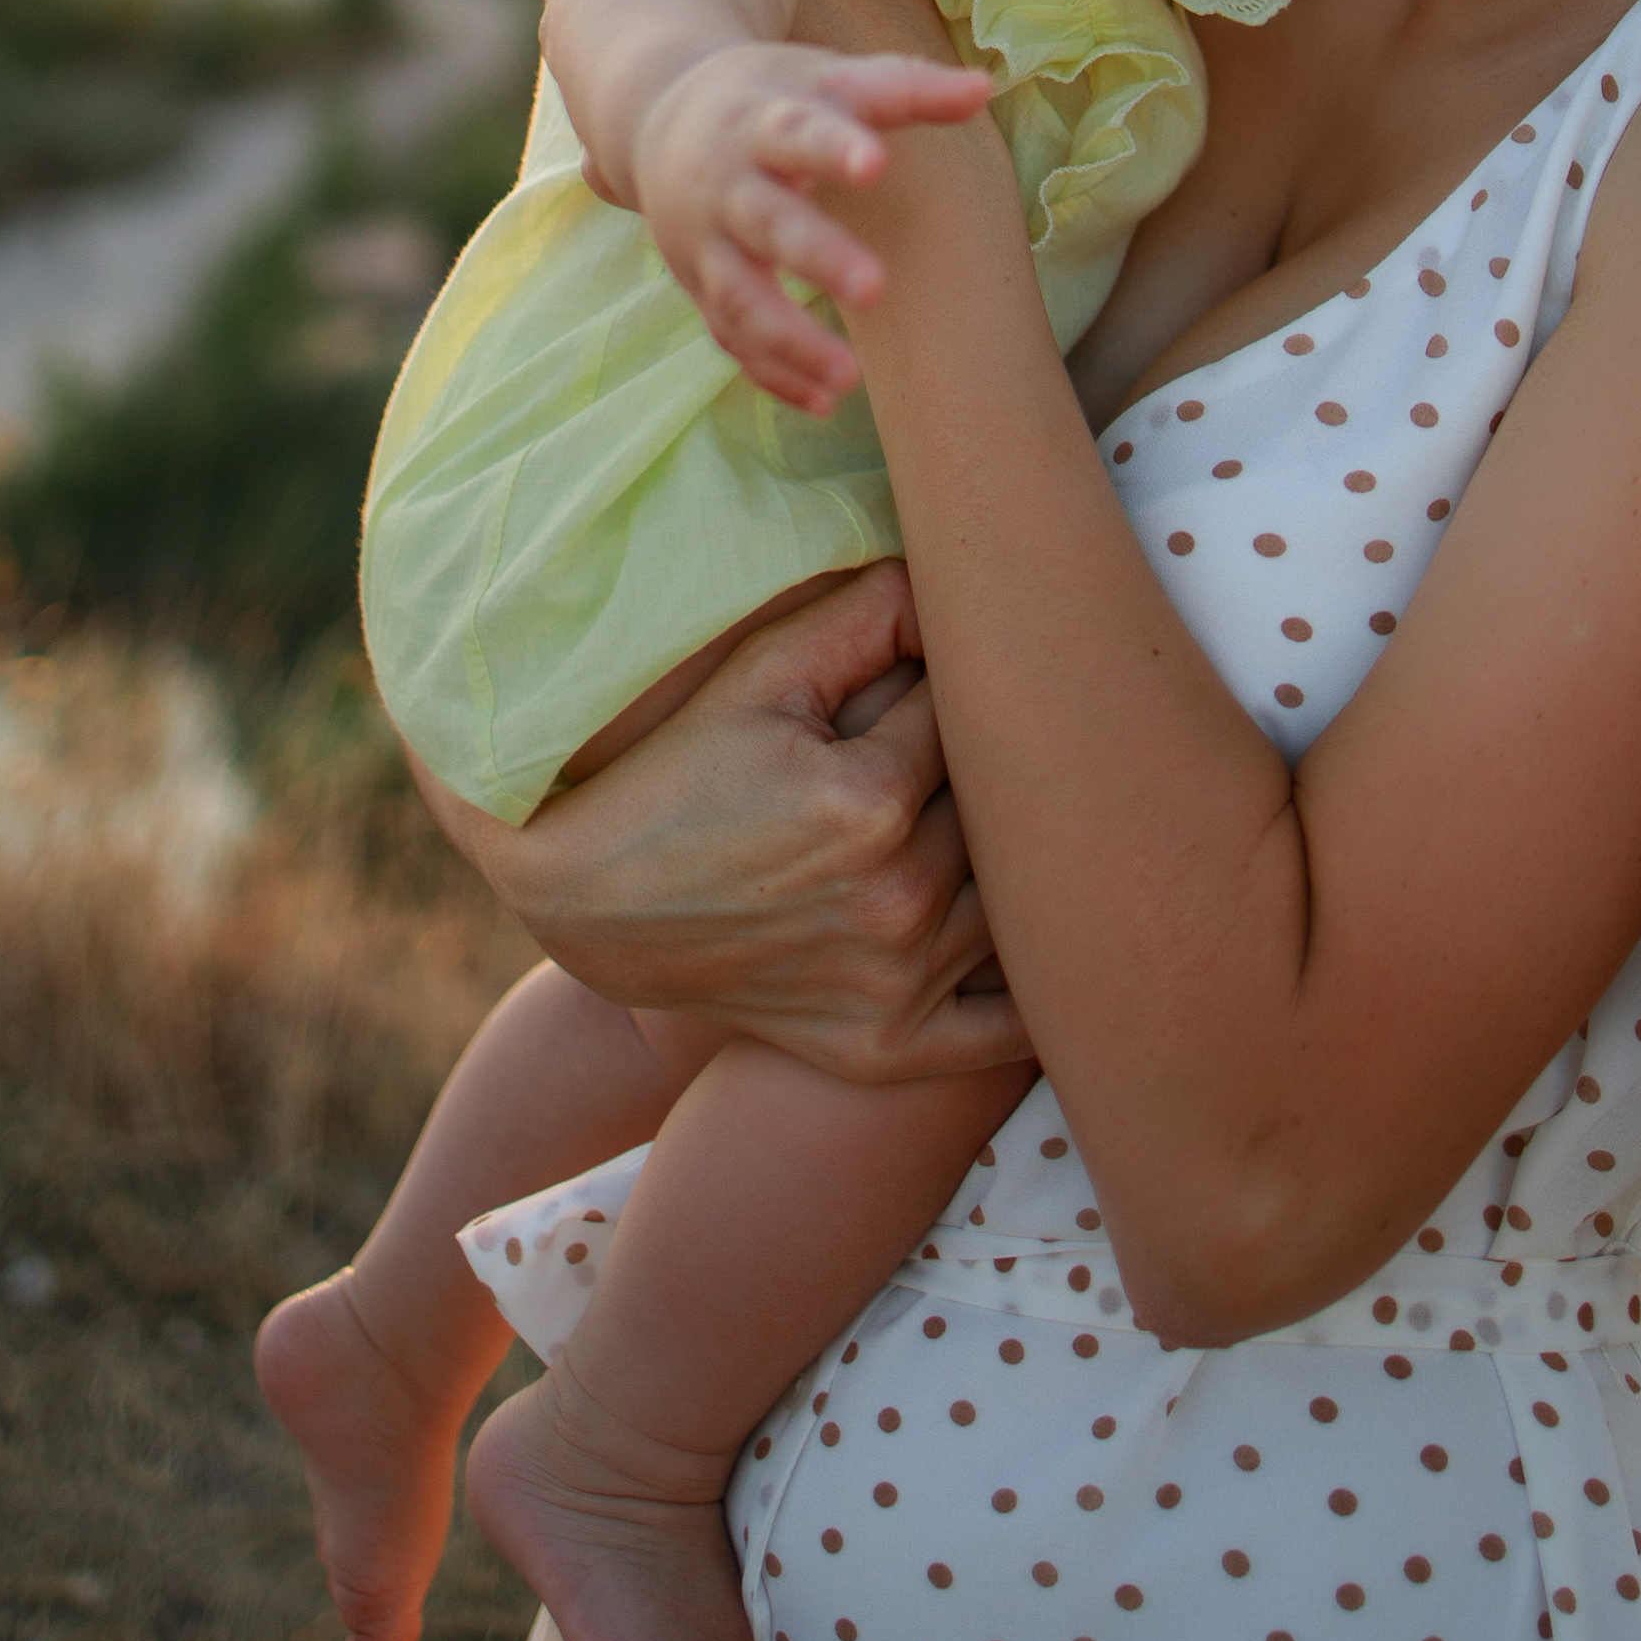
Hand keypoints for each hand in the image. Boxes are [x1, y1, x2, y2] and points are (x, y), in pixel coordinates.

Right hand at [418, 561, 1032, 1081]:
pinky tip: (1049, 944)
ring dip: (1012, 862)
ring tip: (979, 823)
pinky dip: (1041, 993)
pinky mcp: (887, 1048)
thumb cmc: (681, 770)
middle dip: (987, 771)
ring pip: (1018, 901)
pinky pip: (1007, 1031)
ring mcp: (897, 986)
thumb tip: (966, 592)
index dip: (952, 691)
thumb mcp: (761, 669)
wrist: (591, 901)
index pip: (974, 717)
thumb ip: (872, 612)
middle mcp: (896, 902)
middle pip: (1003, 810)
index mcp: (870, 801)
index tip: (921, 687)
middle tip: (953, 754)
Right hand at [633, 37, 993, 410]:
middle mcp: (728, 185)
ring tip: (849, 379)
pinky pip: (731, 337)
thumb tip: (984, 88)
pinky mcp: (700, 285)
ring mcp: (706, 241)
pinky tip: (824, 402)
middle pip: (768, 222)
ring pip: (741, 296)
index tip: (875, 162)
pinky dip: (772, 372)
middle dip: (816, 255)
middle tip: (874, 287)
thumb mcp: (829, 80)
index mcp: (762, 123)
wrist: (658, 115)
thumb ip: (905, 90)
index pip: (798, 131)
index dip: (833, 147)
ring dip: (789, 340)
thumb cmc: (771, 99)